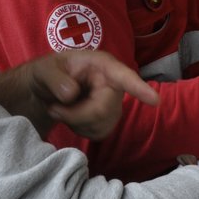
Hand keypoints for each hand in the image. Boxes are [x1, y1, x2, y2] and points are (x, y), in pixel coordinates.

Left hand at [0, 49, 155, 139]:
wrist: (44, 90)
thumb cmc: (48, 74)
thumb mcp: (44, 70)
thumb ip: (55, 79)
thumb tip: (72, 93)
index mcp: (101, 65)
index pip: (123, 76)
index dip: (139, 88)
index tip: (155, 100)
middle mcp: (113, 82)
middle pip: (105, 109)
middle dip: (76, 115)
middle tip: (55, 109)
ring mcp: (113, 102)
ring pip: (103, 124)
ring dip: (77, 123)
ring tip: (61, 110)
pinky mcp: (108, 118)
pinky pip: (100, 133)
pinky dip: (82, 130)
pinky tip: (72, 119)